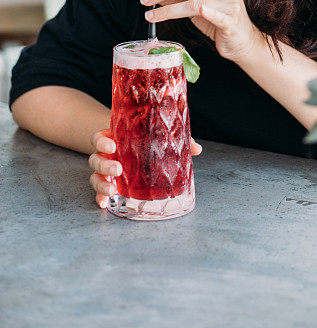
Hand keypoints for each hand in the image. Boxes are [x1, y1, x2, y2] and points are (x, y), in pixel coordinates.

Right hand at [88, 128, 202, 209]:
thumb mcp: (158, 137)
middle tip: (118, 169)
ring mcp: (106, 170)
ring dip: (101, 183)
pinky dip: (100, 197)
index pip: (99, 138)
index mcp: (115, 138)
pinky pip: (99, 191)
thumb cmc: (146, 140)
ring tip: (112, 191)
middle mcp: (107, 154)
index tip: (112, 145)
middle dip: (104, 165)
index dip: (101, 142)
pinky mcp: (109, 184)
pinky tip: (105, 204)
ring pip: (94, 175)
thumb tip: (196, 148)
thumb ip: (175, 139)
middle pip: (95, 158)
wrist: (136, 147)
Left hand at [141, 0, 264, 64]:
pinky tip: (189, 13)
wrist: (242, 41)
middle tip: (146, 0)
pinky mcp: (232, 21)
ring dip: (168, 9)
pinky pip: (214, 16)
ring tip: (151, 15)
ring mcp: (232, 3)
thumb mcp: (198, 4)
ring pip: (193, 2)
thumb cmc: (219, 19)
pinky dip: (203, 13)